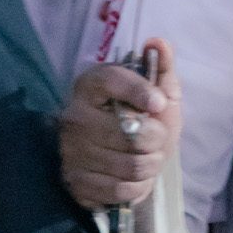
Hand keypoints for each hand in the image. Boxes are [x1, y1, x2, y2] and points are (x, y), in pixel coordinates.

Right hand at [57, 36, 180, 212]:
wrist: (113, 157)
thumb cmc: (136, 118)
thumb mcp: (155, 91)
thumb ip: (160, 67)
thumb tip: (158, 42)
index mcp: (90, 85)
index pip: (113, 80)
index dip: (141, 92)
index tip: (159, 103)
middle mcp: (75, 117)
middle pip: (135, 133)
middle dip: (158, 139)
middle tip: (156, 139)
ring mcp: (72, 152)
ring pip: (133, 165)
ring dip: (151, 165)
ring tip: (148, 158)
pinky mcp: (76, 183)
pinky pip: (122, 190)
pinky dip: (138, 187)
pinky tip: (134, 177)